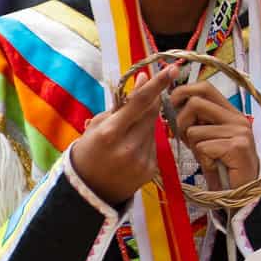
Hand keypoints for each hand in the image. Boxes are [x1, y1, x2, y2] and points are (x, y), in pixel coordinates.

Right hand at [71, 65, 176, 205]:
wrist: (89, 191)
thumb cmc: (89, 151)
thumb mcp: (98, 124)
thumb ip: (122, 103)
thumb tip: (144, 78)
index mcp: (109, 133)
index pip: (139, 102)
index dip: (157, 84)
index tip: (172, 69)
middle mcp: (127, 147)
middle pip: (151, 113)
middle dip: (151, 100)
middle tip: (147, 93)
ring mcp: (141, 160)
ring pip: (153, 128)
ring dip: (146, 123)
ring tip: (128, 133)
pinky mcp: (150, 169)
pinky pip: (154, 144)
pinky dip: (146, 140)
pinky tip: (132, 149)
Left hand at [171, 80, 258, 189]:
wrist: (242, 192)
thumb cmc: (221, 164)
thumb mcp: (207, 138)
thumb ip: (195, 121)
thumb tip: (170, 105)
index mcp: (230, 111)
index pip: (204, 87)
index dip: (183, 92)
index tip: (170, 106)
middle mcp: (237, 117)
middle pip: (195, 103)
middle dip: (180, 121)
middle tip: (181, 137)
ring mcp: (239, 131)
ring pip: (194, 129)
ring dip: (193, 147)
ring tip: (206, 157)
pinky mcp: (237, 146)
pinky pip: (203, 147)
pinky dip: (203, 160)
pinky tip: (213, 166)